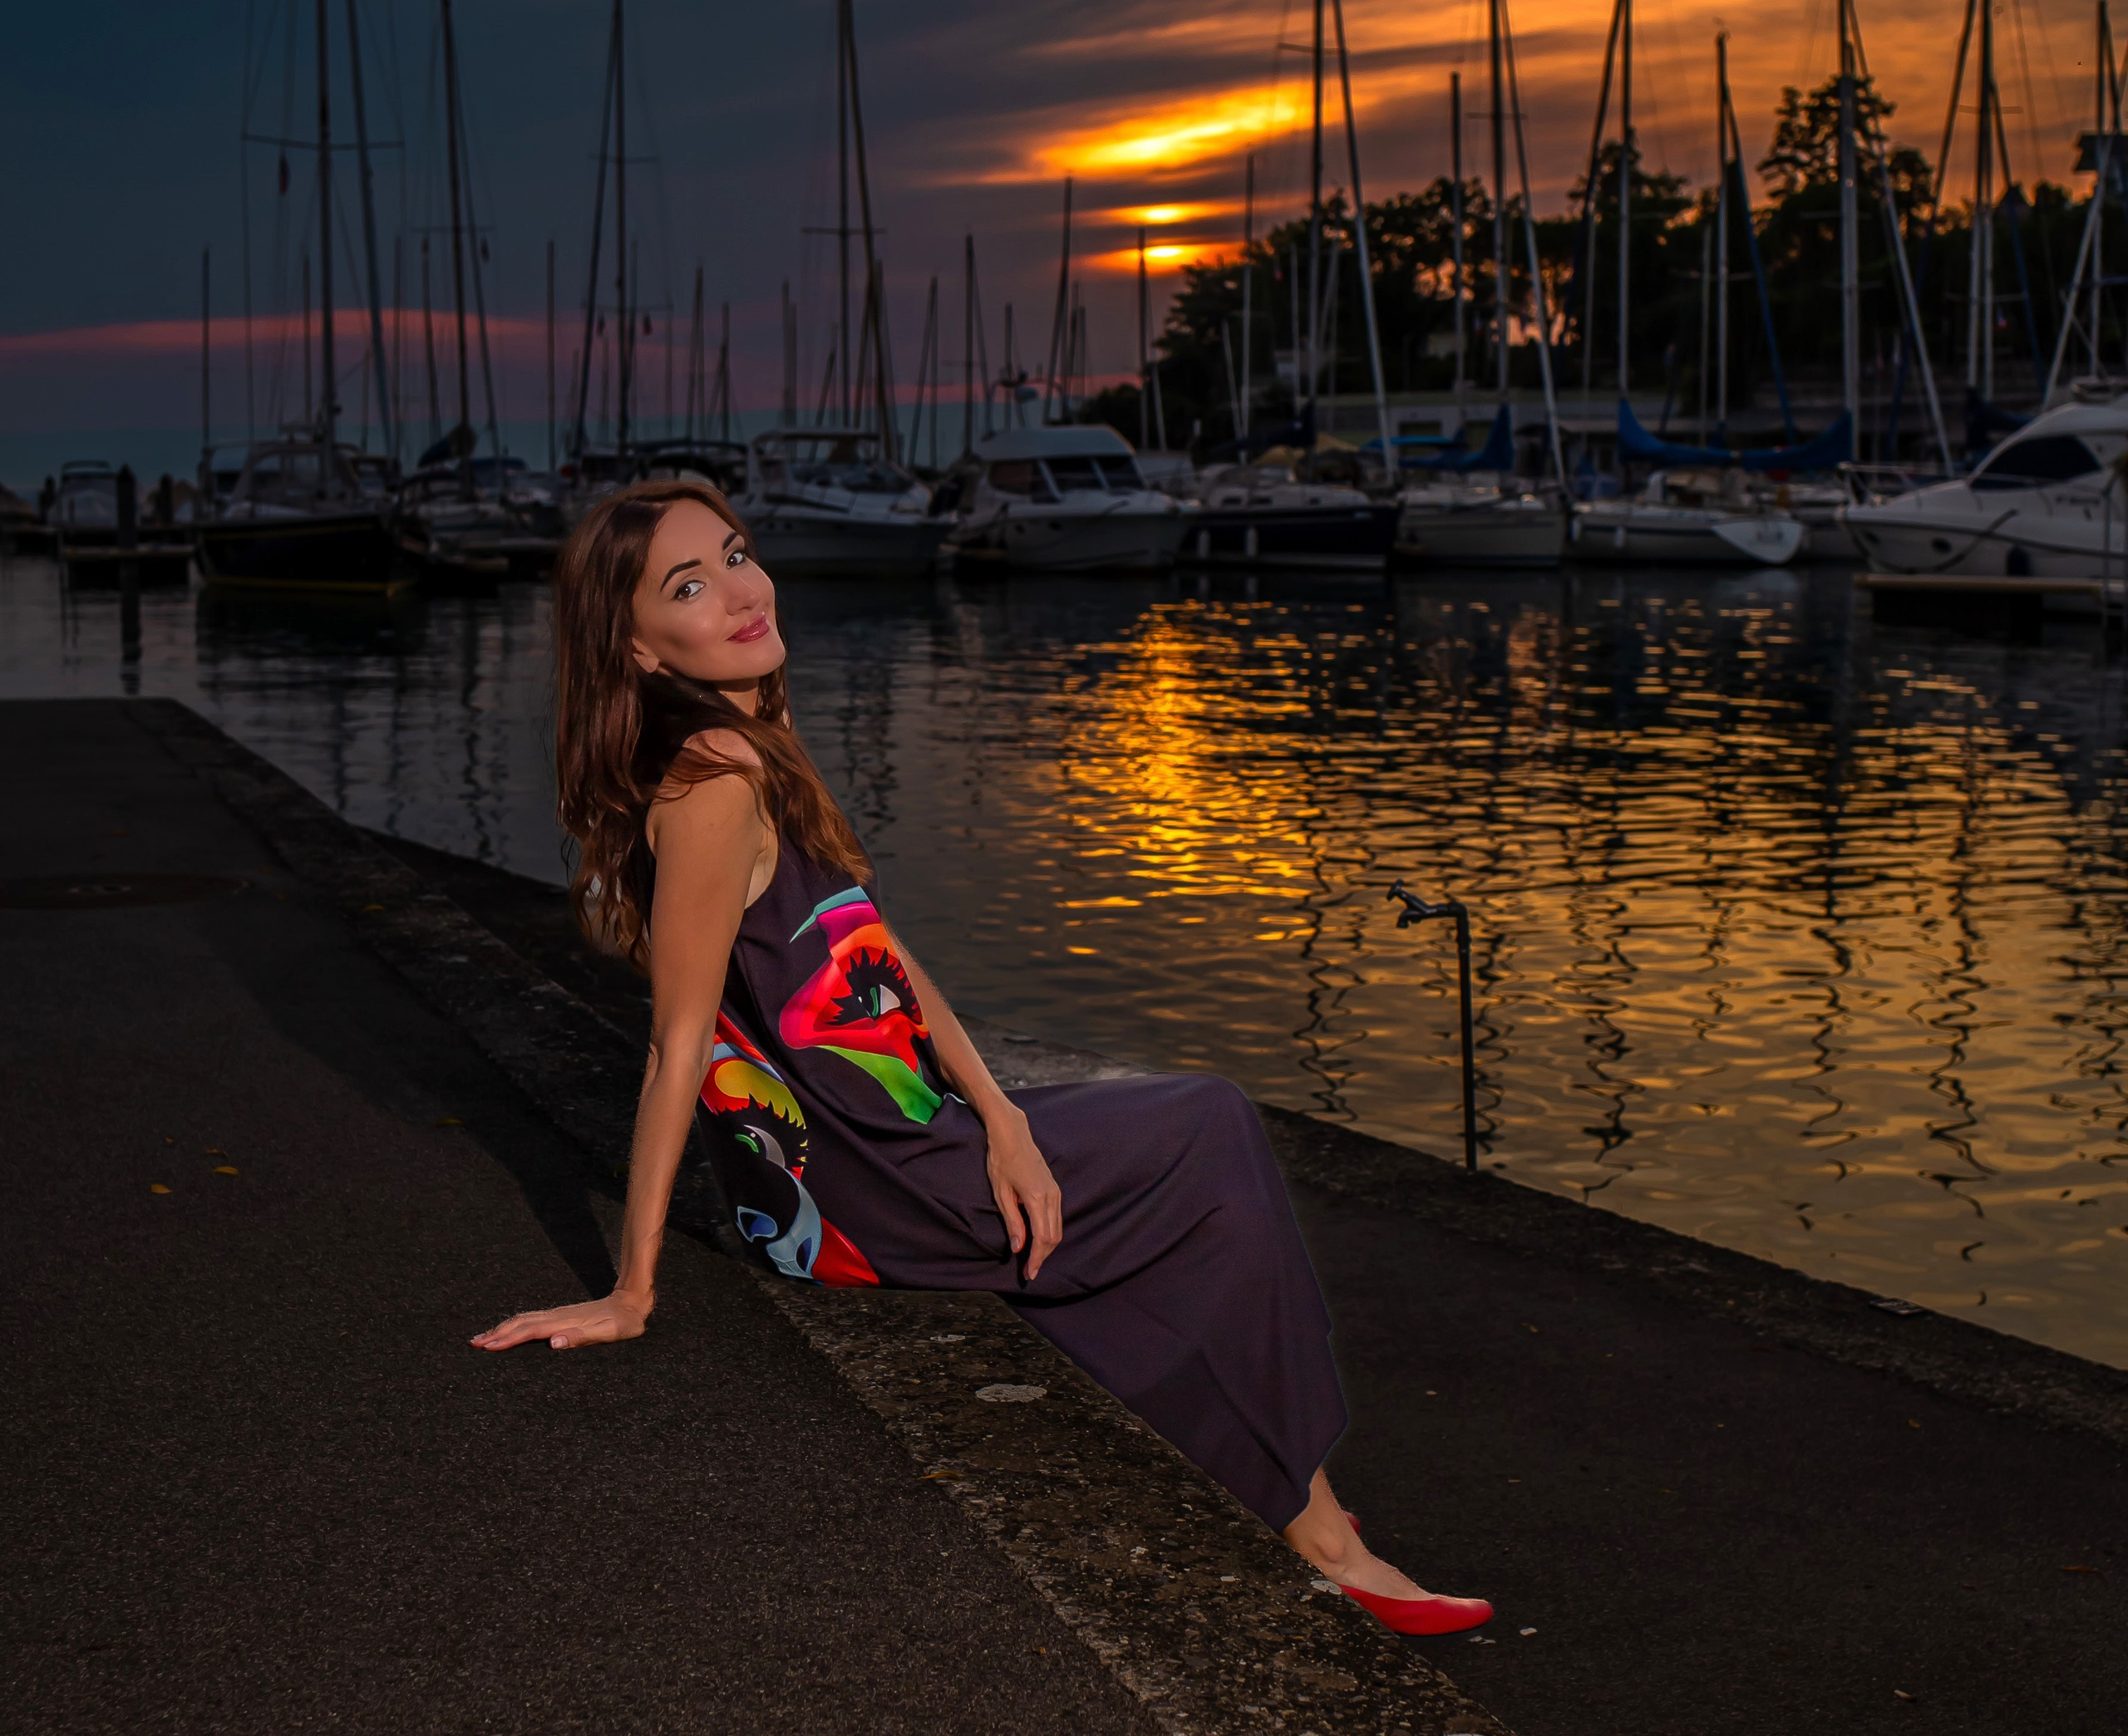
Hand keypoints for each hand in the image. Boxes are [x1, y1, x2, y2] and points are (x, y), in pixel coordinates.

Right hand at [470, 1291, 649, 1351]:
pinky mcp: (561, 1316)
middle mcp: (558, 1317)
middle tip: (473, 1344)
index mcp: (565, 1323)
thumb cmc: (624, 1322)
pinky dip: (514, 1325)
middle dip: (496, 1334)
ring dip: (502, 1328)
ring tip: (482, 1339)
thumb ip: (582, 1338)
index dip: (508, 1339)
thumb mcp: (610, 1333)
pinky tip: (509, 1330)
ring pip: (524, 1320)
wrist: (632, 1301)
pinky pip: (532, 1320)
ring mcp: (559, 1314)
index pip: (530, 1332)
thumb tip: (553, 1343)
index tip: (487, 1347)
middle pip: (520, 1323)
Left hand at [984, 1105, 1062, 1281]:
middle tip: (1029, 1272)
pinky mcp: (1054, 1189)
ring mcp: (1055, 1192)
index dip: (1036, 1259)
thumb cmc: (1001, 1160)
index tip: (1029, 1274)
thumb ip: (1012, 1221)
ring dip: (1047, 1247)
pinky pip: (1056, 1218)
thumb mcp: (1001, 1193)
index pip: (1042, 1238)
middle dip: (1042, 1257)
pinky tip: (1037, 1240)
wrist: (1012, 1134)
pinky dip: (1049, 1233)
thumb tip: (1018, 1248)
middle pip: (1054, 1237)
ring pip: (1058, 1228)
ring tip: (1032, 1259)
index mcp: (1036, 1198)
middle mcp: (1051, 1196)